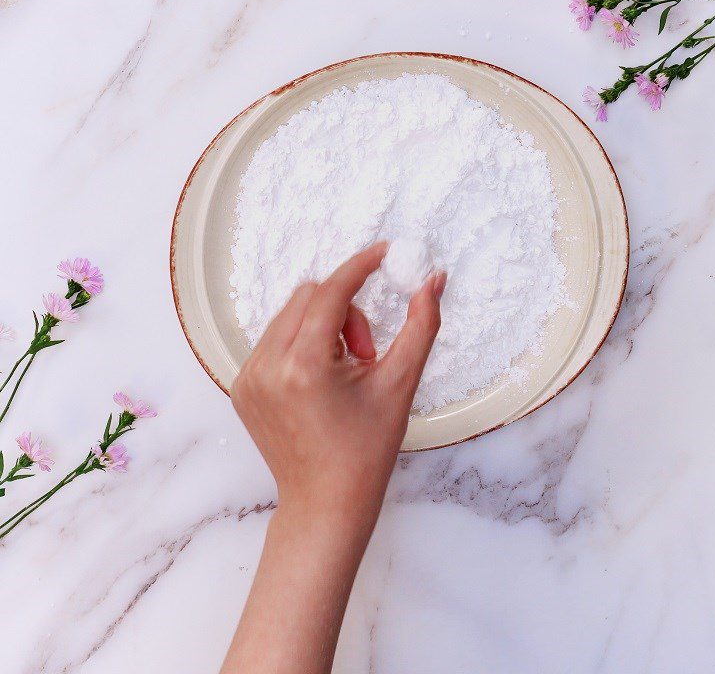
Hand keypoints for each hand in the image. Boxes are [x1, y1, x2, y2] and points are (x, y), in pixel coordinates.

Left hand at [231, 241, 445, 529]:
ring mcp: (247, 378)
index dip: (359, 266)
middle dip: (344, 311)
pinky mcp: (238, 388)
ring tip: (343, 370)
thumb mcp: (400, 384)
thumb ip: (421, 325)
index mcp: (304, 366)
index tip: (383, 253)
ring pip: (289, 316)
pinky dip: (301, 344)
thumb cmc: (367, 450)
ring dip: (322, 327)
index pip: (331, 292)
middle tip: (365, 352)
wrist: (325, 503)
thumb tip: (433, 280)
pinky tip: (320, 381)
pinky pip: (273, 340)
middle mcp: (266, 366)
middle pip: (309, 297)